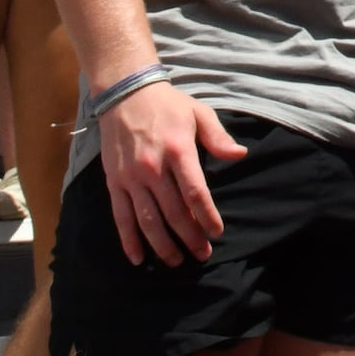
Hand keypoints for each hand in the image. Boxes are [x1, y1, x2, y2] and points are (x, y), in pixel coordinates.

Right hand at [98, 79, 244, 265]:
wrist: (125, 94)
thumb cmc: (168, 105)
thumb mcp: (199, 113)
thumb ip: (218, 137)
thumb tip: (240, 155)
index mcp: (178, 150)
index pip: (195, 192)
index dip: (207, 217)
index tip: (217, 232)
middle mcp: (153, 167)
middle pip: (174, 212)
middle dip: (190, 237)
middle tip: (202, 254)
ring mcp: (131, 177)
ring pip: (148, 220)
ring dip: (162, 245)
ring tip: (176, 262)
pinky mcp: (114, 182)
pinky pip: (121, 217)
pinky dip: (129, 240)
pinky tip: (138, 258)